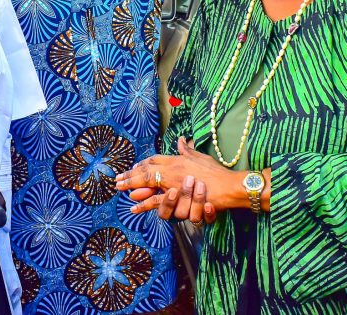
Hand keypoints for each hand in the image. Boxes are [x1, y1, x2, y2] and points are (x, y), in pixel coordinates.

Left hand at [117, 137, 242, 214]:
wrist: (229, 185)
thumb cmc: (218, 173)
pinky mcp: (177, 195)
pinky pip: (156, 199)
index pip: (154, 159)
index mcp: (177, 159)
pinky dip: (144, 202)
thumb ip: (188, 150)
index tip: (132, 168)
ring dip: (132, 185)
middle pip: (146, 169)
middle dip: (130, 174)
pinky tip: (133, 205)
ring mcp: (173, 181)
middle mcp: (172, 167)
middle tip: (117, 179)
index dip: (142, 164)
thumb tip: (181, 140)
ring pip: (147, 182)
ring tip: (120, 188)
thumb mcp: (201, 157)